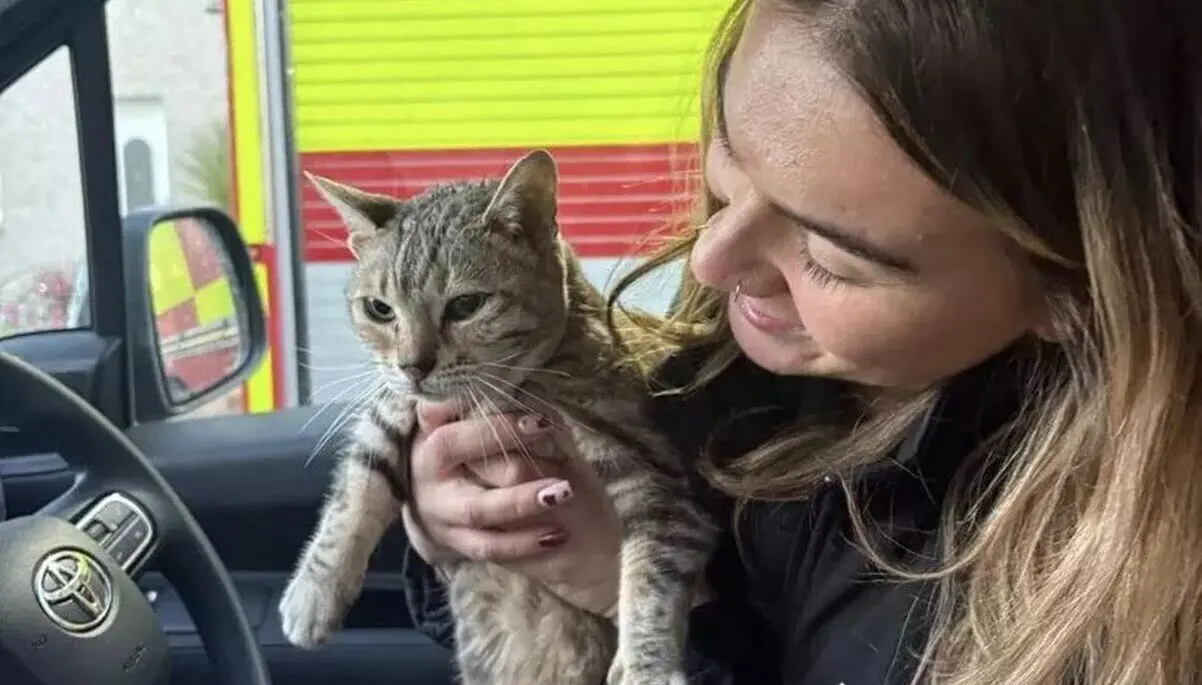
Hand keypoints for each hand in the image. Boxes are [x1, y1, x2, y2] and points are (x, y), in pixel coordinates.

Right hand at [404, 400, 620, 615]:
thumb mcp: (463, 424)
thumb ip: (485, 408)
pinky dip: (523, 543)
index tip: (537, 417)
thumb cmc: (461, 450)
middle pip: (458, 453)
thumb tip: (528, 383)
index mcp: (428, 441)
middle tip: (551, 436)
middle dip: (508, 454)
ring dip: (521, 501)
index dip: (492, 423)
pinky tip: (556, 535)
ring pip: (478, 510)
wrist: (434, 500)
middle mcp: (427, 479)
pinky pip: (489, 547)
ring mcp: (439, 515)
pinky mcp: (455, 544)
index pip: (454, 428)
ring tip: (562, 492)